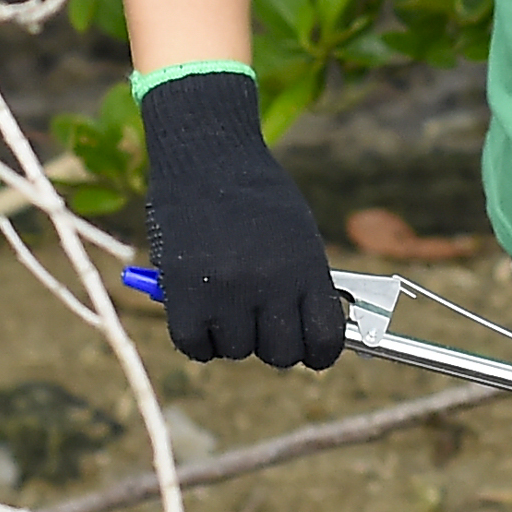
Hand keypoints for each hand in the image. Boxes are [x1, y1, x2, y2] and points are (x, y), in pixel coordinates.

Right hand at [138, 72, 347, 369]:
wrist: (206, 155)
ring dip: (231, 336)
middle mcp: (272, 286)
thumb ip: (305, 284)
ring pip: (237, 352)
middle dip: (272, 345)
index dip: (318, 353)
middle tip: (258, 323)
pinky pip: (196, 346)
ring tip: (223, 301)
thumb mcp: (297, 234)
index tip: (307, 348)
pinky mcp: (185, 296)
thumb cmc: (255, 194)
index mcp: (306, 269)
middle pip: (282, 356)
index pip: (326, 341)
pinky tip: (198, 312)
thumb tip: (312, 337)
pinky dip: (198, 337)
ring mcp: (227, 292)